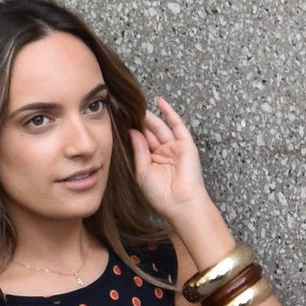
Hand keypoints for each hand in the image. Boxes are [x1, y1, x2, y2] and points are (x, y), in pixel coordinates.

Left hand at [129, 96, 208, 219]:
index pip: (141, 142)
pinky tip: (159, 102)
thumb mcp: (142, 172)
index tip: (119, 120)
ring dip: (150, 116)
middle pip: (149, 133)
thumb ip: (139, 150)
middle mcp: (163, 154)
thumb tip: (133, 131)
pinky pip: (177, 125)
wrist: (181, 204)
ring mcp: (175, 148)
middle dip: (139, 122)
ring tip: (138, 104)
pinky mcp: (186, 144)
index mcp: (152, 162)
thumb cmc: (162, 195)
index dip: (132, 131)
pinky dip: (169, 113)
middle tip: (126, 108)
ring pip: (160, 128)